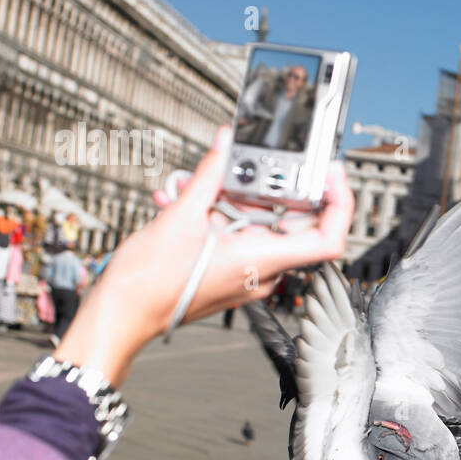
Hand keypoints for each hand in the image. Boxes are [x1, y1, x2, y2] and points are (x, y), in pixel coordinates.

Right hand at [53, 124, 352, 385]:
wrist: (121, 315)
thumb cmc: (148, 284)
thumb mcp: (180, 216)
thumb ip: (210, 174)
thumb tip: (226, 144)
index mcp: (263, 261)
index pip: (329, 238)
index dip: (339, 203)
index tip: (330, 174)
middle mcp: (263, 272)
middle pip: (293, 223)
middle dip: (272, 187)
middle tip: (252, 163)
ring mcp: (248, 274)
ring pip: (260, 225)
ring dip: (234, 197)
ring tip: (199, 182)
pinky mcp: (232, 273)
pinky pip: (240, 236)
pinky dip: (220, 214)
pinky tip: (187, 198)